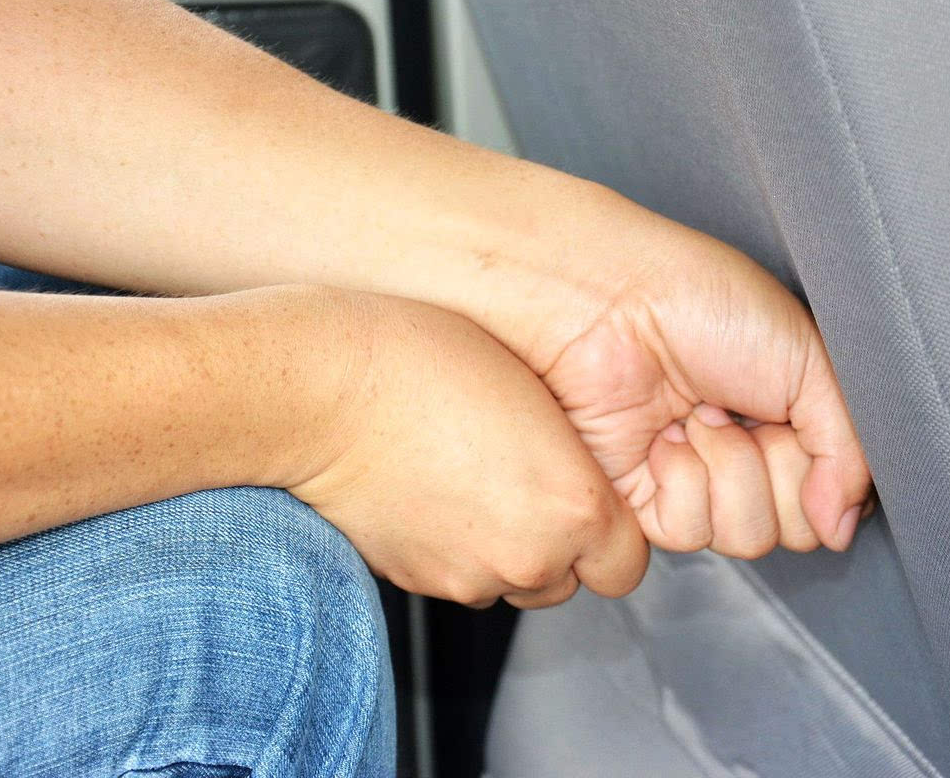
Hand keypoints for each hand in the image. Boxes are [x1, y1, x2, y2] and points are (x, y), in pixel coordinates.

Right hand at [279, 288, 648, 608]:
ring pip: (512, 582)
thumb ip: (571, 457)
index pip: (626, 564)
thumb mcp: (533, 392)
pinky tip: (432, 494)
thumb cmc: (422, 365)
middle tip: (523, 483)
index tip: (588, 504)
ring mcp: (468, 578)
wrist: (323, 394)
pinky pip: (459, 579)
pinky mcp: (416, 584)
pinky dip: (454, 550)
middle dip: (558, 543)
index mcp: (574, 506)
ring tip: (471, 482)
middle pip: (570, 579)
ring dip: (505, 550)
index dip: (609, 534)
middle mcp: (528, 556)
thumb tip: (572, 481)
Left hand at [514, 190, 873, 556]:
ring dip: (729, 468)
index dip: (828, 471)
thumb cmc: (705, 303)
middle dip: (779, 468)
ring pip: (747, 537)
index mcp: (791, 422)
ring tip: (700, 414)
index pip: (837, 498)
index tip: (799, 421)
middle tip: (744, 412)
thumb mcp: (812, 362)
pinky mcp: (642, 501)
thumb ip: (850, 452)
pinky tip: (664, 437)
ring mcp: (694, 482)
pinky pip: (688, 534)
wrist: (615, 300)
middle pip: (799, 529)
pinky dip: (682, 481)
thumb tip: (842, 528)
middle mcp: (746, 459)